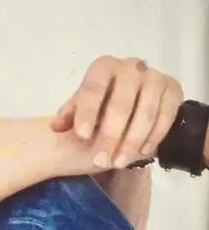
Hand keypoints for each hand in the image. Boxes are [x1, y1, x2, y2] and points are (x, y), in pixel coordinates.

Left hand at [50, 55, 183, 168]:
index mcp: (103, 67)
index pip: (93, 88)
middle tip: (100, 160)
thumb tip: (55, 126)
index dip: (87, 112)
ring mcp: (155, 77)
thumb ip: (69, 115)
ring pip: (145, 113)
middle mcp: (131, 66)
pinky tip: (141, 153)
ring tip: (118, 162)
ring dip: (131, 142)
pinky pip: (166, 117)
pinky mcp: (173, 90)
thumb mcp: (82, 107)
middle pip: (121, 104)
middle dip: (109, 136)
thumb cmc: (102, 103)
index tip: (82, 136)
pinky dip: (153, 137)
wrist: (136, 98)